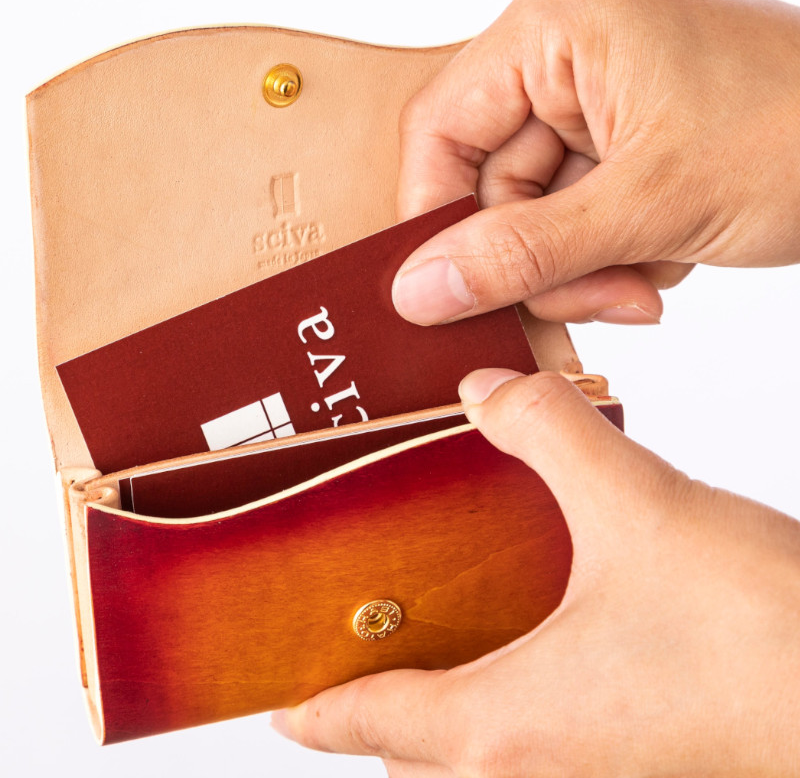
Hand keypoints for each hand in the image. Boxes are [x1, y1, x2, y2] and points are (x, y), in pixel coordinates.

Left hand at [272, 370, 799, 775]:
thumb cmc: (764, 636)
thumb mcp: (639, 505)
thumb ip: (552, 431)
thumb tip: (488, 391)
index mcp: (504, 727)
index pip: (369, 727)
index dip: (315, 713)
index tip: (280, 706)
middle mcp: (538, 771)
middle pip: (414, 754)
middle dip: (374, 710)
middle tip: (356, 642)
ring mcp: (592, 776)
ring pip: (476, 758)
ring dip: (441, 714)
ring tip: (432, 637)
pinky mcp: (639, 763)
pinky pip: (539, 749)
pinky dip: (506, 708)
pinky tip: (531, 636)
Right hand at [391, 0, 799, 325]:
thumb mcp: (650, 204)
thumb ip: (522, 253)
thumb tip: (419, 292)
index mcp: (559, 24)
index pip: (441, 128)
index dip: (435, 218)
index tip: (445, 292)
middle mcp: (567, 55)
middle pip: (490, 187)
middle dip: (541, 260)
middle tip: (603, 297)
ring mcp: (595, 103)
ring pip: (532, 219)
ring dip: (581, 269)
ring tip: (648, 276)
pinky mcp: (620, 146)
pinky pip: (573, 224)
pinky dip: (609, 259)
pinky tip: (663, 257)